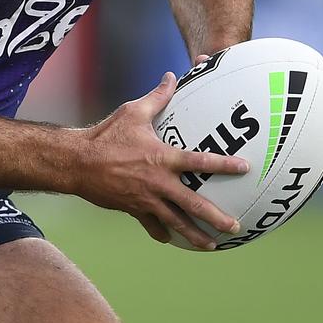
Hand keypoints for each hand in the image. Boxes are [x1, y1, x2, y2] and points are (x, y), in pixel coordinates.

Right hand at [78, 72, 248, 249]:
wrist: (78, 161)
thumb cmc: (106, 134)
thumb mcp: (133, 112)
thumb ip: (157, 97)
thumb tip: (170, 76)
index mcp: (162, 157)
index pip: (200, 161)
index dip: (224, 164)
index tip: (244, 169)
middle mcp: (158, 182)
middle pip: (193, 204)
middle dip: (215, 217)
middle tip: (234, 226)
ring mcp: (146, 199)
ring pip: (176, 222)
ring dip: (195, 235)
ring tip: (212, 245)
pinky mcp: (133, 208)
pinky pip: (151, 225)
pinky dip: (162, 232)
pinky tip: (172, 239)